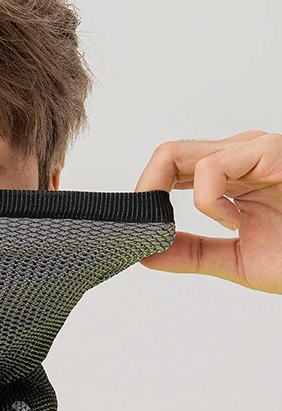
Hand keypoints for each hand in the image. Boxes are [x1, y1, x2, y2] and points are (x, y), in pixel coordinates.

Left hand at [134, 130, 281, 293]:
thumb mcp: (237, 259)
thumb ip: (191, 253)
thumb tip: (145, 255)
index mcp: (229, 175)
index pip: (168, 170)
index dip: (145, 196)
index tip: (141, 228)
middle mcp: (237, 156)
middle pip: (166, 157)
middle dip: (145, 193)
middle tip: (148, 227)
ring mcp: (251, 150)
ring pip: (175, 155)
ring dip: (168, 195)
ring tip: (200, 226)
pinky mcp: (269, 151)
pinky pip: (211, 168)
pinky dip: (208, 202)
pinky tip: (235, 221)